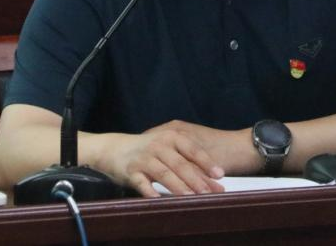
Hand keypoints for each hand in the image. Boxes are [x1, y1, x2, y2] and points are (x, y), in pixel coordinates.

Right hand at [100, 121, 227, 197]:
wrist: (115, 148)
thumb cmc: (149, 150)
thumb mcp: (168, 149)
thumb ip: (188, 162)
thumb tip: (213, 180)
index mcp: (171, 137)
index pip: (192, 150)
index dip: (206, 162)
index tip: (220, 175)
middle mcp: (158, 145)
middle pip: (180, 164)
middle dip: (196, 179)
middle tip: (210, 192)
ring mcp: (144, 158)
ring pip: (164, 173)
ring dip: (177, 186)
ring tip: (190, 198)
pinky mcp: (131, 170)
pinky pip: (141, 182)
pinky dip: (149, 191)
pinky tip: (158, 199)